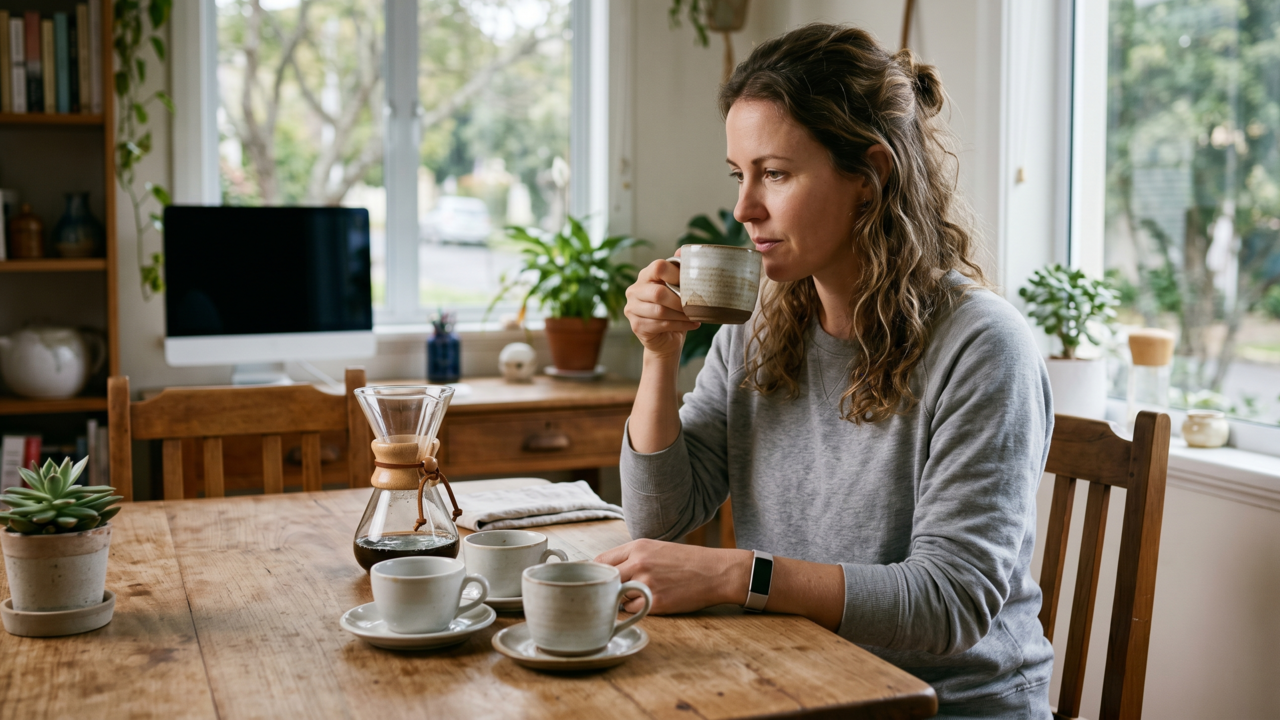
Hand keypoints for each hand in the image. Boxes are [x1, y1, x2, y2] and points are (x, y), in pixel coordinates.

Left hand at [595, 539, 751, 614]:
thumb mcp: (656, 548)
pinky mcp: (656, 603)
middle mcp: (639, 563)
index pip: (601, 561)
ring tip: (640, 595)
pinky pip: (632, 611)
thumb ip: (631, 557)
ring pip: (617, 597)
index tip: (596, 580)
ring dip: (623, 600)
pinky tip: (648, 603)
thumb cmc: (686, 560)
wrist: (714, 572)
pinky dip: (635, 610)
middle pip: (605, 581)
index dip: (597, 573)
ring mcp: (646, 584)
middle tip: (610, 593)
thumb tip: (606, 571)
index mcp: (637, 547)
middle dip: (605, 588)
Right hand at [624, 251, 699, 359]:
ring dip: (682, 315)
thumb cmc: (674, 310)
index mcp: (645, 276)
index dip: (676, 274)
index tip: (692, 284)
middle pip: (658, 293)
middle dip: (680, 301)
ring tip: (696, 316)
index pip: (658, 267)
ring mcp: (632, 308)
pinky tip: (693, 324)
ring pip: (660, 311)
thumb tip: (682, 249)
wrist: (666, 338)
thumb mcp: (678, 289)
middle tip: (696, 305)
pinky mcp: (636, 325)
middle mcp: (634, 290)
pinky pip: (661, 324)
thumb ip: (678, 270)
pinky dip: (681, 325)